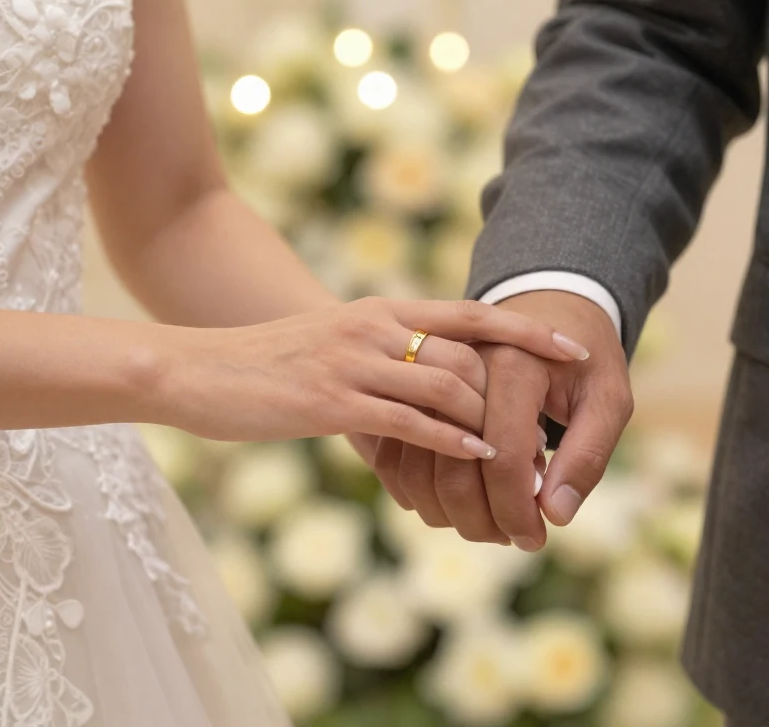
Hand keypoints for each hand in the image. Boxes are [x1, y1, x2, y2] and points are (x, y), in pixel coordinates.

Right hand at [157, 297, 590, 458]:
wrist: (197, 370)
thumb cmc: (265, 369)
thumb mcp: (331, 352)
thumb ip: (380, 366)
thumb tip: (421, 403)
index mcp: (378, 312)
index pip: (469, 315)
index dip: (524, 330)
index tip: (571, 348)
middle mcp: (373, 328)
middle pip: (470, 352)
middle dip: (517, 390)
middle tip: (552, 426)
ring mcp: (354, 363)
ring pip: (446, 386)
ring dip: (491, 424)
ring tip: (524, 456)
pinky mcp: (332, 401)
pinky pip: (408, 421)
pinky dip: (451, 439)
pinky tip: (478, 455)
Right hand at [371, 291, 630, 549]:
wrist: (550, 309)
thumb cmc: (585, 364)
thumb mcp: (608, 398)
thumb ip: (587, 455)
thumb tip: (555, 515)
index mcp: (512, 362)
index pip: (503, 457)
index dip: (517, 510)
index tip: (535, 540)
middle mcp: (460, 368)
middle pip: (451, 469)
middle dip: (482, 519)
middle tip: (514, 541)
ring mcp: (430, 377)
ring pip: (418, 469)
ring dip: (450, 514)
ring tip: (491, 530)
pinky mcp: (411, 392)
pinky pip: (398, 456)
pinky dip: (420, 494)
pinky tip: (456, 509)